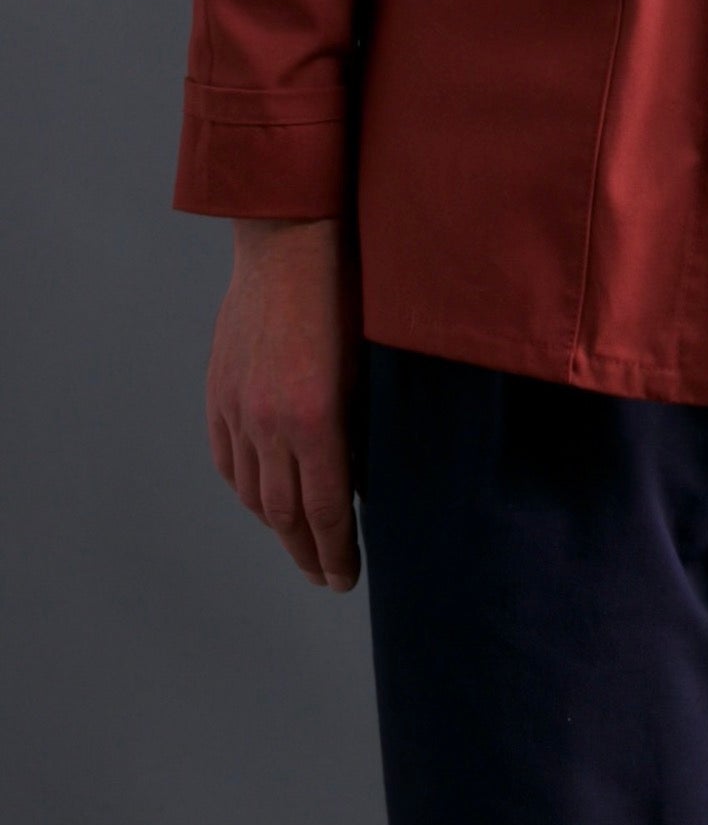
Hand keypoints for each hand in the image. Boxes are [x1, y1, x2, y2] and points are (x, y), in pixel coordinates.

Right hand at [206, 216, 361, 591]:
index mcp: (316, 421)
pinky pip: (228, 460)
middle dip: (308, 553)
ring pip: (252, 492)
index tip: (347, 580)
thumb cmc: (351, 298)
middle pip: (284, 514)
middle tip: (327, 577)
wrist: (289, 244)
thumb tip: (364, 482)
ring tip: (300, 546)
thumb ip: (362, 430)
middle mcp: (269, 424)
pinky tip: (264, 500)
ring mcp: (237, 409)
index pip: (325, 512)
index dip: (336, 553)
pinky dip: (246, 489)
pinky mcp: (219, 393)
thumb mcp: (371, 371)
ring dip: (277, 527)